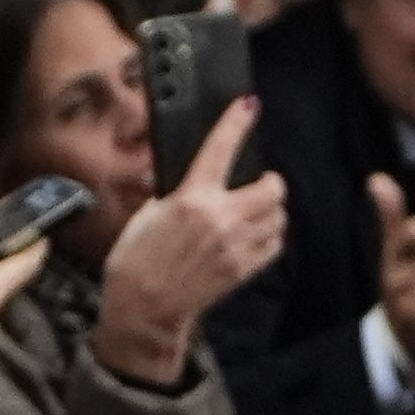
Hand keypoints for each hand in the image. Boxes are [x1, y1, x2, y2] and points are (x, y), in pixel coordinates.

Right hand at [93, 99, 283, 385]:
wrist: (144, 308)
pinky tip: (255, 236)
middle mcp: (220, 219)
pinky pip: (275, 245)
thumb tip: (193, 181)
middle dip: (270, 183)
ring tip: (256, 212)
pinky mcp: (242, 270)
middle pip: (272, 189)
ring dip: (272, 210)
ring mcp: (235, 246)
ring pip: (279, 217)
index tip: (249, 106)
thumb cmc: (136, 261)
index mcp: (191, 199)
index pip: (220, 149)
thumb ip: (176, 194)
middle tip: (259, 183)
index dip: (237, 122)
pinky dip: (271, 236)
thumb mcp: (148, 214)